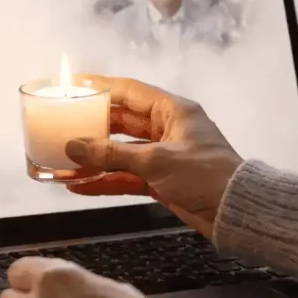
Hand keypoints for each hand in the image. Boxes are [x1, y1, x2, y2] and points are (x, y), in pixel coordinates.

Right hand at [65, 76, 242, 237]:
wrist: (235, 212)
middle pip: (121, 122)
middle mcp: (167, 129)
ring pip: (121, 152)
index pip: (129, 91)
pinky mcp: (161, 180)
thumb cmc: (204, 175)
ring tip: (64, 160)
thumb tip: (74, 147)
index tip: (72, 86)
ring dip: (95, 158)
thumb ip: (112, 155)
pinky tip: (80, 185)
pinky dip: (106, 180)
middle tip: (61, 126)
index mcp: (172, 111)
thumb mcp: (156, 161)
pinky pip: (126, 176)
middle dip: (92, 127)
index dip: (100, 87)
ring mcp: (163, 155)